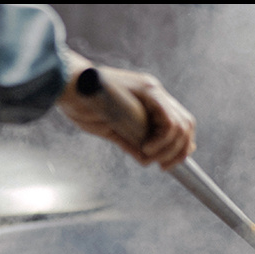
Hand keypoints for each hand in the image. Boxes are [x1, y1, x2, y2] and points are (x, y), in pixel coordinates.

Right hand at [57, 51, 195, 170]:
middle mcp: (155, 92)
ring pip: (181, 125)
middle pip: (186, 124)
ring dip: (170, 149)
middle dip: (180, 152)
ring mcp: (152, 90)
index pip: (178, 123)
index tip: (168, 164)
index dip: (179, 147)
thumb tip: (145, 159)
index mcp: (148, 99)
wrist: (68, 85)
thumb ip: (130, 140)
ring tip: (149, 156)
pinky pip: (169, 122)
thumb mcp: (111, 129)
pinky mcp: (147, 91)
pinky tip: (147, 148)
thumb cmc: (82, 105)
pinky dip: (162, 141)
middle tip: (164, 166)